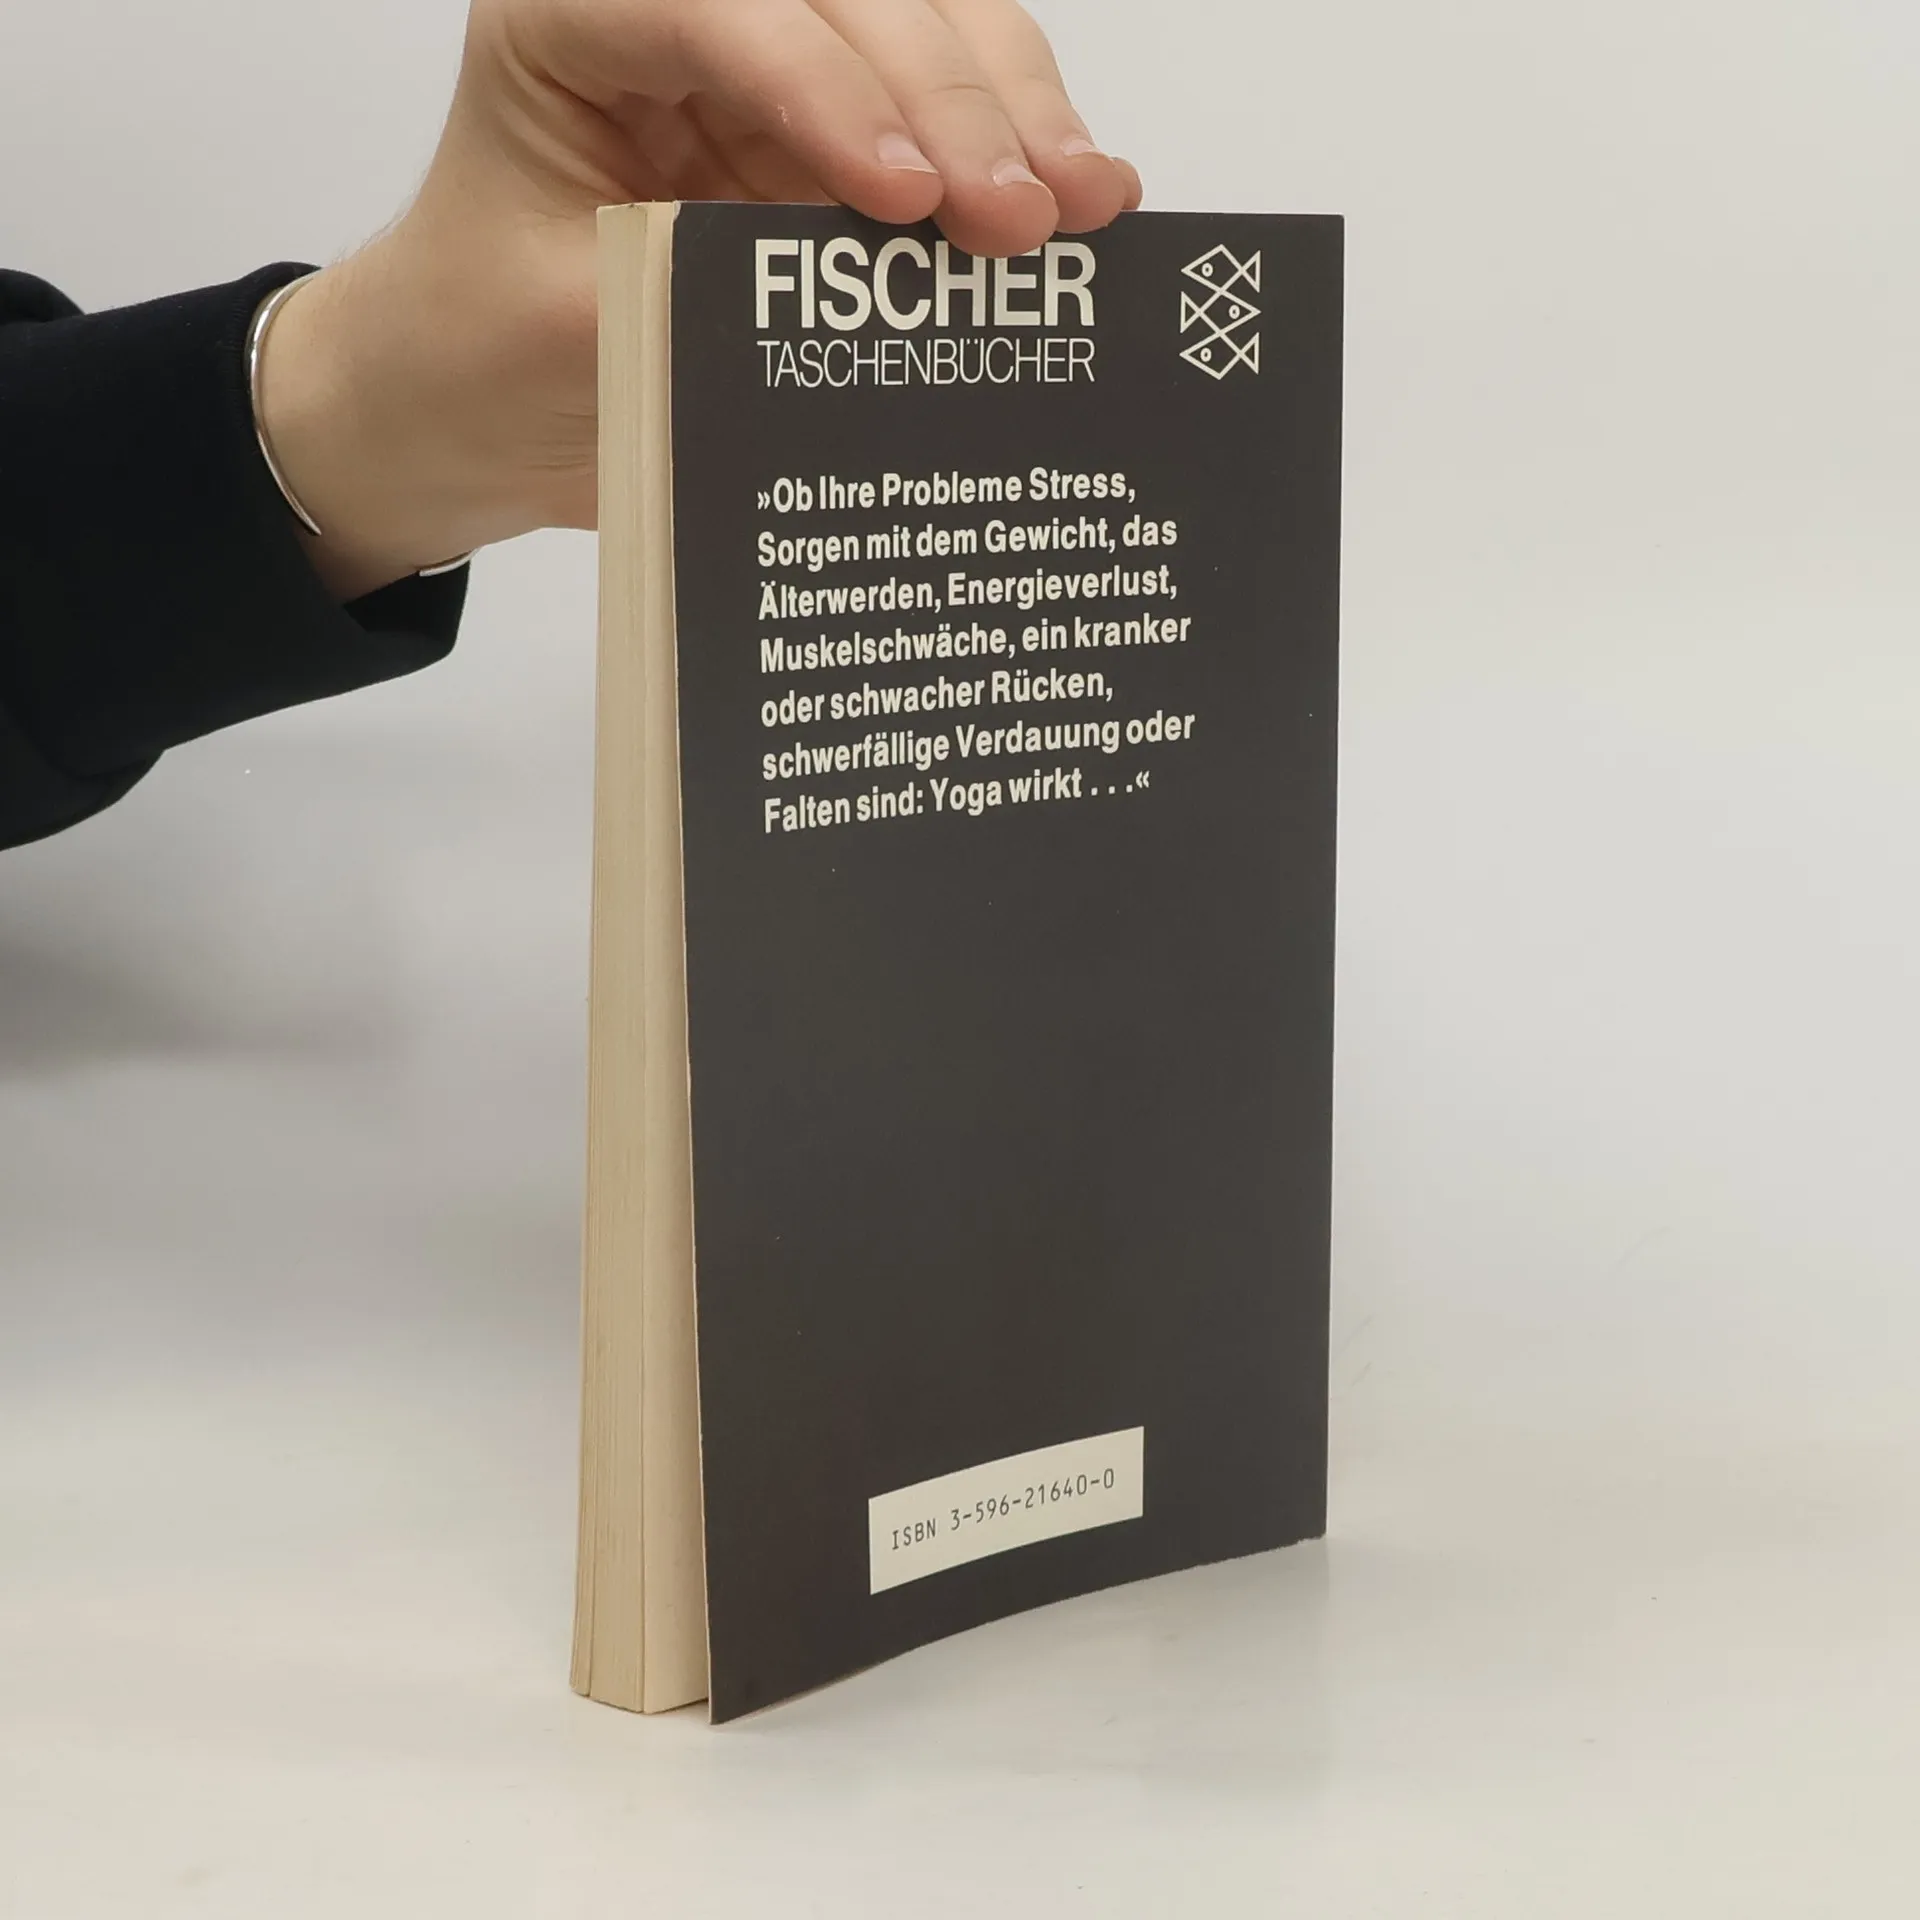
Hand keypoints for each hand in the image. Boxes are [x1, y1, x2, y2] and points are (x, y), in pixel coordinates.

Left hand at [259, 0, 1142, 599]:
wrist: (473, 400)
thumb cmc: (484, 350)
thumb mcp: (576, 325)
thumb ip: (709, 290)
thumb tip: (880, 296)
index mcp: (572, 16)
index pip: (718, 7)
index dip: (827, 90)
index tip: (906, 198)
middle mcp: (679, 7)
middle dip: (951, 96)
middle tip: (1025, 215)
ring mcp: (769, 58)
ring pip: (924, 19)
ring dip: (1013, 103)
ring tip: (1085, 202)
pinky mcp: (831, 126)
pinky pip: (948, 101)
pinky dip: (1018, 139)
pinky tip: (1087, 193)